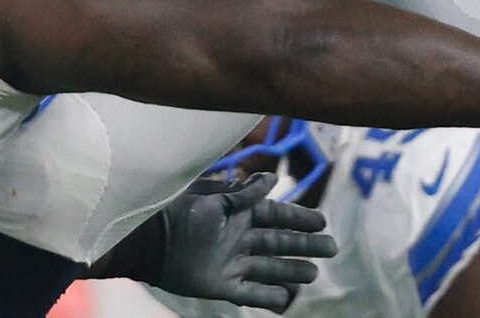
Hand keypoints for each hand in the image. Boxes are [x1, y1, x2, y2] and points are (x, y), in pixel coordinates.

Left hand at [146, 173, 335, 311]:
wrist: (147, 239)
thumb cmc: (177, 212)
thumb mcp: (212, 198)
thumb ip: (243, 193)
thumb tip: (273, 178)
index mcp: (238, 212)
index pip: (276, 214)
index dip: (299, 217)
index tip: (323, 221)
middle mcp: (239, 237)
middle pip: (279, 241)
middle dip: (305, 245)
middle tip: (332, 248)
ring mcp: (232, 262)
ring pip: (270, 268)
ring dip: (292, 271)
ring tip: (314, 275)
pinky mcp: (221, 285)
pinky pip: (251, 293)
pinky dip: (269, 298)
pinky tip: (288, 301)